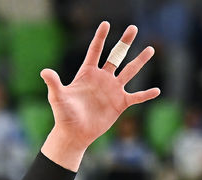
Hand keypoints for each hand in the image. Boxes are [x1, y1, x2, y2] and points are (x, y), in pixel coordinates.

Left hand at [40, 22, 159, 169]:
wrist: (74, 133)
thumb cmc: (63, 115)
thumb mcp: (58, 97)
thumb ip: (54, 83)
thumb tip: (44, 72)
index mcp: (87, 74)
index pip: (95, 51)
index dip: (100, 38)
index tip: (105, 24)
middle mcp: (102, 79)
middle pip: (115, 56)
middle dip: (124, 43)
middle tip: (133, 28)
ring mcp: (112, 90)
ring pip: (129, 71)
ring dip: (139, 61)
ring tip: (150, 49)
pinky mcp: (120, 103)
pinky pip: (136, 97)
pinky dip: (146, 95)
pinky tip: (157, 90)